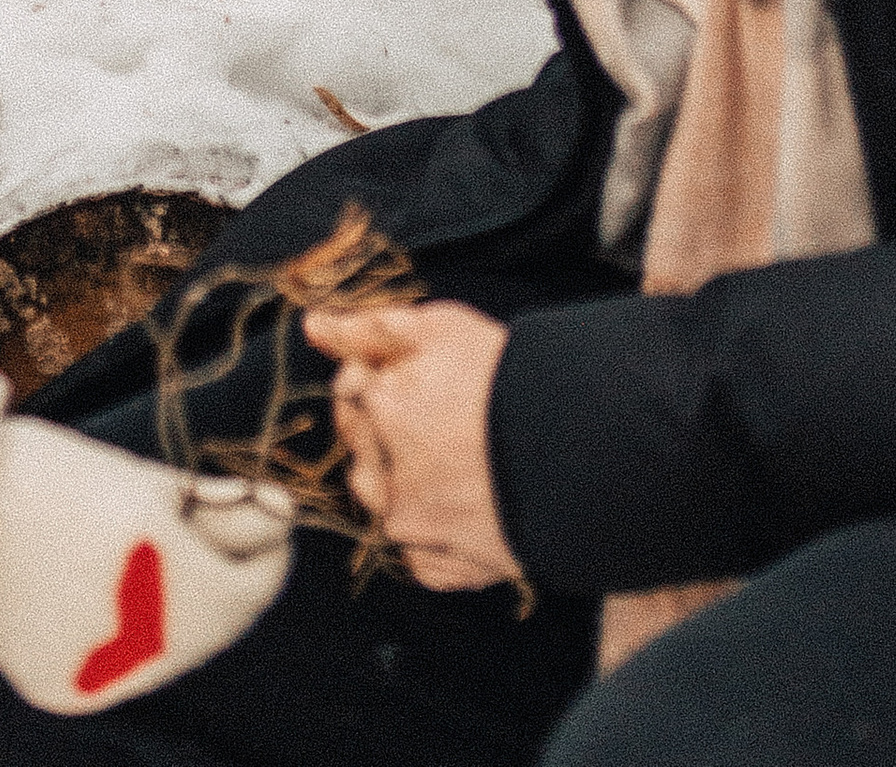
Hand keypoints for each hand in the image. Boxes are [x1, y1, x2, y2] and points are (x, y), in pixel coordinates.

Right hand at [0, 417, 290, 714]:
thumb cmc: (43, 477)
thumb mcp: (140, 480)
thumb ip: (215, 509)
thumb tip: (277, 518)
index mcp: (177, 577)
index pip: (259, 582)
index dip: (268, 548)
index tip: (261, 514)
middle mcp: (152, 641)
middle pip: (220, 620)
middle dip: (224, 576)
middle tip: (204, 525)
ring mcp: (108, 675)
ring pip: (174, 646)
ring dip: (179, 605)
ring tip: (139, 549)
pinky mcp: (67, 690)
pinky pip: (122, 663)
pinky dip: (125, 630)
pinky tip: (93, 586)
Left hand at [303, 300, 516, 593]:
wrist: (581, 454)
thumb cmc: (510, 383)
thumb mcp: (441, 327)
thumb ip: (369, 327)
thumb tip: (313, 326)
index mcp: (381, 415)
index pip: (350, 389)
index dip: (380, 375)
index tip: (414, 373)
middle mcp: (387, 479)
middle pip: (361, 449)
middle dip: (383, 429)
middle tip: (436, 415)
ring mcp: (417, 532)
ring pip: (384, 507)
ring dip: (399, 484)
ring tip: (450, 460)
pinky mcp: (448, 569)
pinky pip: (421, 556)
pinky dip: (433, 536)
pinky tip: (464, 507)